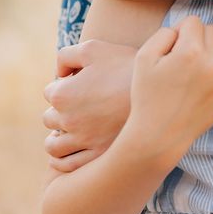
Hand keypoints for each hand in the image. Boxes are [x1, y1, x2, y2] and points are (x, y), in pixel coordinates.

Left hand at [43, 40, 136, 171]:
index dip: (67, 87)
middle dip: (62, 113)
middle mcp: (67, 120)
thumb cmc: (127, 66)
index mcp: (62, 94)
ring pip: (54, 146)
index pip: (51, 92)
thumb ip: (66, 56)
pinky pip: (68, 165)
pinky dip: (62, 161)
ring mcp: (83, 141)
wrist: (162, 91)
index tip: (85, 86)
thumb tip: (59, 74)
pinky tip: (71, 152)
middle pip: (50, 119)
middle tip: (84, 108)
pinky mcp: (97, 156)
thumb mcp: (94, 48)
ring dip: (58, 139)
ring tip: (76, 131)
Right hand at [126, 17, 212, 154]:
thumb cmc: (147, 95)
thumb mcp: (143, 57)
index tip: (173, 43)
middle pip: (212, 32)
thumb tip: (184, 29)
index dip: (181, 28)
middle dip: (198, 34)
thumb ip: (165, 33)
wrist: (158, 135)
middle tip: (185, 48)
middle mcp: (211, 64)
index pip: (193, 22)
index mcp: (189, 52)